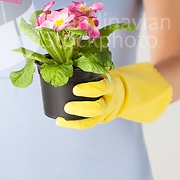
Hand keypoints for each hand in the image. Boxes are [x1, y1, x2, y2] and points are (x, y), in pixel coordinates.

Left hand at [56, 62, 172, 129]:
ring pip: (92, 121)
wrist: (119, 93)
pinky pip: (86, 125)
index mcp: (110, 86)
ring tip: (61, 119)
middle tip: (67, 106)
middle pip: (98, 108)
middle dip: (82, 108)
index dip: (89, 90)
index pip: (102, 88)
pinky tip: (60, 122)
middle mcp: (109, 101)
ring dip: (76, 120)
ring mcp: (104, 113)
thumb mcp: (102, 71)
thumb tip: (72, 55)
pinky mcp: (98, 120)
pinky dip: (72, 124)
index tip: (75, 89)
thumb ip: (92, 65)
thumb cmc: (104, 79)